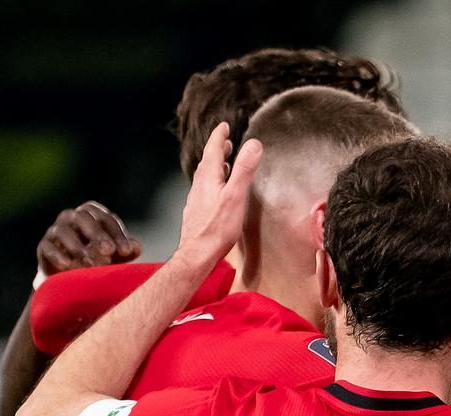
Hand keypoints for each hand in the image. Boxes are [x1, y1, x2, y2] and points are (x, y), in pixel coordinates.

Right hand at [36, 201, 141, 275]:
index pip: (105, 218)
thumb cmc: (98, 261)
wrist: (69, 278)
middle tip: (109, 252)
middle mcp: (72, 217)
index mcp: (92, 214)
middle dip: (97, 235)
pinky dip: (58, 255)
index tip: (126, 251)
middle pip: (83, 218)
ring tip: (92, 264)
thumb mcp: (115, 256)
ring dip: (79, 247)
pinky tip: (68, 265)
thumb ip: (125, 251)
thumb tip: (136, 246)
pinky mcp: (43, 247)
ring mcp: (55, 230)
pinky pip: (48, 247)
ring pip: (64, 232)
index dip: (116, 233)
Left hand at [175, 122, 261, 269]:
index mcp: (209, 178)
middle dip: (217, 149)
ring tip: (225, 164)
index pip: (213, 150)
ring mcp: (197, 198)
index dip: (219, 136)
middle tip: (226, 142)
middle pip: (208, 161)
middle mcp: (200, 185)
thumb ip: (244, 170)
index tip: (224, 126)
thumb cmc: (217, 228)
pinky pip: (204, 189)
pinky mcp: (197, 211)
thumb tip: (253, 144)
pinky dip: (212, 182)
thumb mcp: (236, 196)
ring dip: (215, 166)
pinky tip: (217, 192)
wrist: (198, 253)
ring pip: (205, 176)